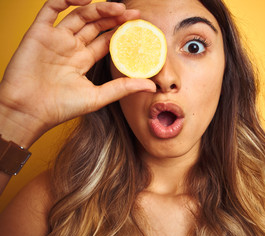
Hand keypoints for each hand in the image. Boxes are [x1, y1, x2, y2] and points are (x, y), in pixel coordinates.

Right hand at [0, 0, 154, 145]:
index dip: (121, 31)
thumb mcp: (97, 97)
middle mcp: (71, 47)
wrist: (28, 111)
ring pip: (78, 15)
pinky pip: (51, 8)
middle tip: (132, 14)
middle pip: (95, 25)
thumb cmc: (60, 107)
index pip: (106, 40)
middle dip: (114, 17)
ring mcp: (55, 39)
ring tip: (117, 7)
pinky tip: (85, 0)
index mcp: (84, 60)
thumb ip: (123, 88)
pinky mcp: (38, 33)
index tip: (138, 25)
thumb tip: (152, 86)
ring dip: (98, 8)